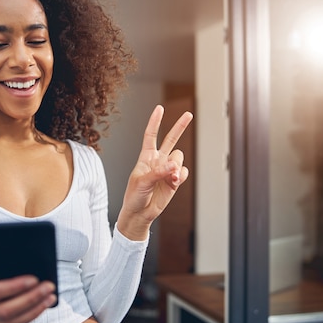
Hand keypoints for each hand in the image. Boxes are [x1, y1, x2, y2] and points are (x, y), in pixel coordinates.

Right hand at [0, 260, 55, 322]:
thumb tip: (30, 261)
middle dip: (30, 299)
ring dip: (34, 311)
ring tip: (50, 297)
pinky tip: (42, 305)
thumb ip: (0, 263)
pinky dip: (29, 317)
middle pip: (4, 311)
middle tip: (49, 287)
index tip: (35, 278)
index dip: (14, 287)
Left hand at [117, 105, 192, 240]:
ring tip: (170, 177)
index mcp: (146, 157)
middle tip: (188, 115)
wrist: (140, 213)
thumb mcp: (142, 182)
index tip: (160, 109)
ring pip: (179, 157)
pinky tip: (174, 182)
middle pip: (171, 139)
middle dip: (180, 127)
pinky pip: (183, 172)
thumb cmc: (134, 196)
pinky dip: (180, 176)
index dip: (155, 122)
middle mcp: (158, 160)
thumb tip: (173, 165)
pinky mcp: (175, 180)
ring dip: (176, 165)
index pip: (151, 135)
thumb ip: (158, 172)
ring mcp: (167, 170)